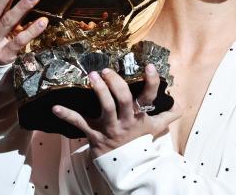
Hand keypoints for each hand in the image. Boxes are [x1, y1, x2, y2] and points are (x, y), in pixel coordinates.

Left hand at [52, 64, 181, 157]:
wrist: (126, 168)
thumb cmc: (139, 143)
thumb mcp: (155, 129)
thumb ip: (168, 114)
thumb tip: (179, 103)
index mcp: (140, 116)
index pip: (149, 97)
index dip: (151, 82)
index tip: (149, 66)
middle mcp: (126, 121)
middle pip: (123, 99)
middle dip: (116, 83)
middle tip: (107, 70)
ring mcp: (110, 128)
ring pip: (105, 107)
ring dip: (99, 90)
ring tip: (92, 76)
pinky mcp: (94, 135)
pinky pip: (80, 124)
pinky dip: (67, 115)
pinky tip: (55, 107)